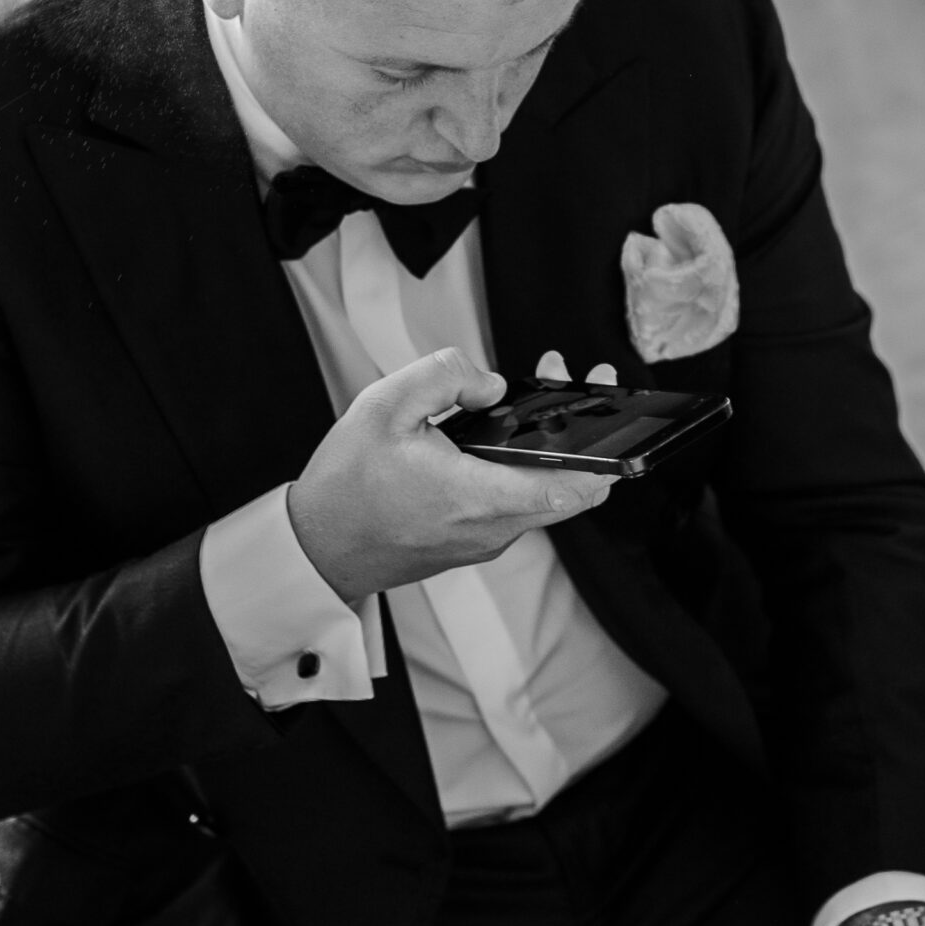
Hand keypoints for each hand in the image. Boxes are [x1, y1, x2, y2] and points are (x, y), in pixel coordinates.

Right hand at [287, 348, 613, 602]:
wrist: (317, 549)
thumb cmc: (346, 484)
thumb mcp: (384, 405)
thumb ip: (444, 377)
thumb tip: (491, 384)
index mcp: (478, 496)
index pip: (571, 487)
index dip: (603, 453)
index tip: (607, 409)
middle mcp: (493, 528)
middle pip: (570, 489)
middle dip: (579, 429)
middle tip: (567, 381)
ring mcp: (487, 540)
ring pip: (543, 495)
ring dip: (548, 447)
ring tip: (527, 397)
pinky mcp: (474, 543)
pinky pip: (516, 505)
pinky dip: (521, 469)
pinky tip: (498, 434)